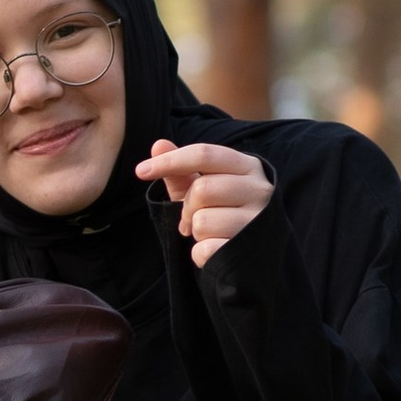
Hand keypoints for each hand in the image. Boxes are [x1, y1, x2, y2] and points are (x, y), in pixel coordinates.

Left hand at [136, 138, 272, 266]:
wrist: (254, 256)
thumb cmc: (224, 213)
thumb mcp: (202, 190)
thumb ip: (180, 171)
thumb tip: (158, 144)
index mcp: (248, 166)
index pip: (204, 154)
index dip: (169, 161)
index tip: (140, 171)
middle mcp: (260, 190)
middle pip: (201, 189)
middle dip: (186, 207)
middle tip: (191, 219)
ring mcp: (258, 221)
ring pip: (202, 221)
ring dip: (195, 231)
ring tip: (210, 233)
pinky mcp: (249, 250)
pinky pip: (205, 249)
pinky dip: (199, 253)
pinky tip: (215, 250)